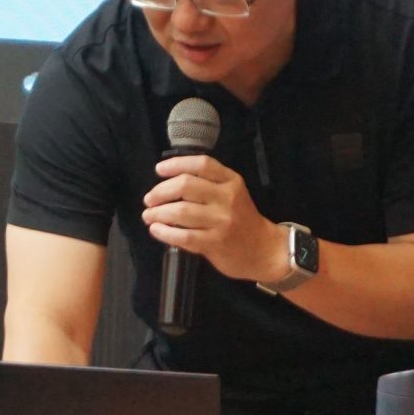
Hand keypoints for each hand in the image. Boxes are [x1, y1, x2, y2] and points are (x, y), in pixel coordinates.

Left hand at [144, 155, 280, 283]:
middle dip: (160, 191)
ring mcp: (221, 221)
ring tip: (148, 216)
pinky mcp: (215, 243)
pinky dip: (165, 232)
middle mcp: (227, 198)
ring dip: (158, 213)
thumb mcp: (232, 193)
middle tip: (149, 199)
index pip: (201, 164)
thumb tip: (168, 180)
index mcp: (231, 181)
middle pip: (185, 186)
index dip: (176, 164)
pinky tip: (156, 230)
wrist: (264, 250)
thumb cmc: (242, 219)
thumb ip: (208, 183)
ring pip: (181, 212)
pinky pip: (183, 236)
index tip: (158, 170)